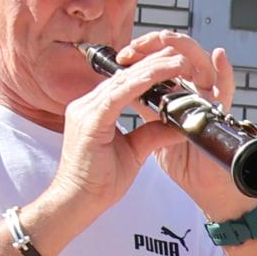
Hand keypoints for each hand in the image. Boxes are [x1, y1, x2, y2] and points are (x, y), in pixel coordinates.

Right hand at [41, 34, 244, 240]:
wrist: (77, 201)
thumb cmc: (100, 181)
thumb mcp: (134, 152)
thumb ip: (152, 134)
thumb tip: (178, 125)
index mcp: (95, 110)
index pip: (124, 83)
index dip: (148, 71)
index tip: (172, 64)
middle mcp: (87, 105)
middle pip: (124, 76)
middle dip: (153, 63)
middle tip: (178, 54)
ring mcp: (85, 111)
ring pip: (123, 81)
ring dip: (152, 69)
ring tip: (176, 61)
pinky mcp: (89, 121)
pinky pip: (118, 96)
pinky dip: (140, 84)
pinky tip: (158, 76)